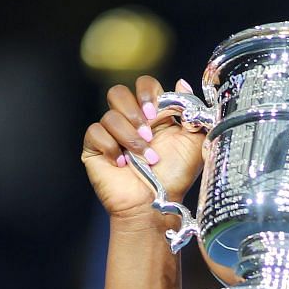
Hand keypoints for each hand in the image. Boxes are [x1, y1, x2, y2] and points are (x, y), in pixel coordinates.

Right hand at [81, 75, 206, 227]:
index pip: (144, 85)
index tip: (156, 113)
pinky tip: (122, 164)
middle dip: (134, 112)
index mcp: (153, 115)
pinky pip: (95, 133)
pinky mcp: (95, 148)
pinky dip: (111, 147)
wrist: (156, 204)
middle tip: (148, 134)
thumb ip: (192, 112)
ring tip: (144, 158)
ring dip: (130, 138)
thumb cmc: (175, 177)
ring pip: (109, 115)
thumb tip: (182, 84)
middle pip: (118, 92)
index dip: (147, 92)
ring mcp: (111, 134)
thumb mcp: (194, 142)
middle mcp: (130, 121)